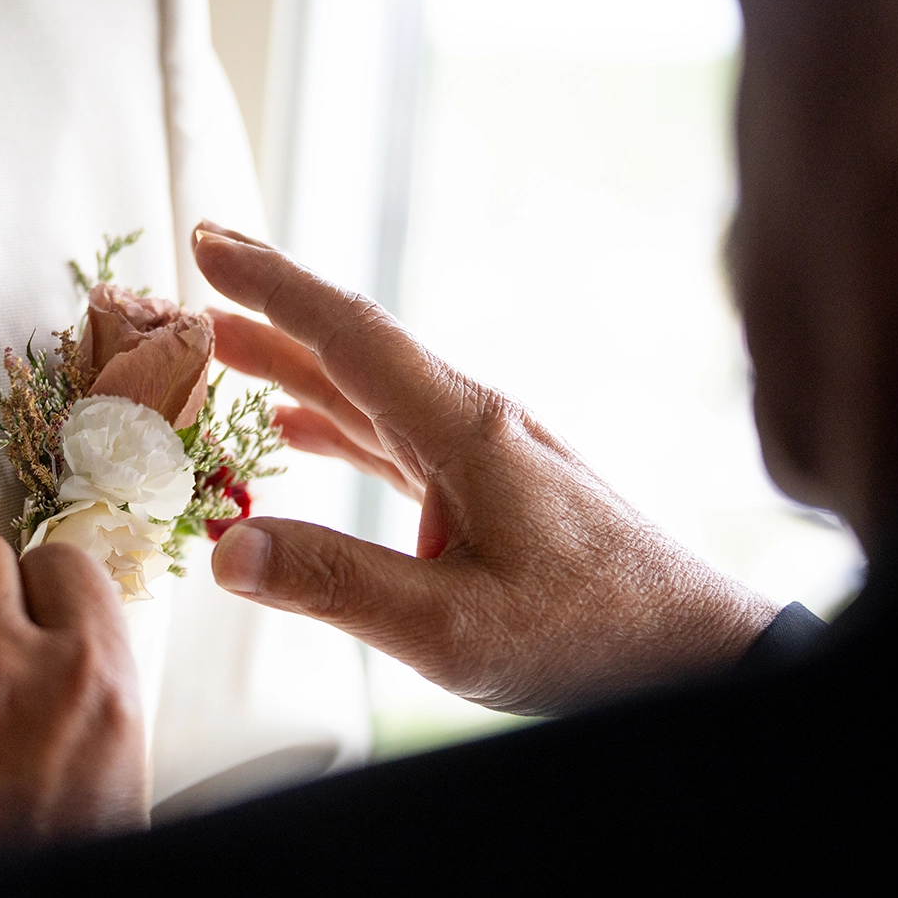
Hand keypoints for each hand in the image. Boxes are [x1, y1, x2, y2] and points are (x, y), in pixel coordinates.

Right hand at [194, 221, 778, 716]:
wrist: (696, 652)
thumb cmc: (594, 635)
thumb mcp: (454, 625)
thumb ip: (337, 584)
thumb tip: (227, 552)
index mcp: (464, 430)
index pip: (351, 335)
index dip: (272, 287)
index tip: (208, 244)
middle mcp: (472, 424)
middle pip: (353, 348)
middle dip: (271, 308)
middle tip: (200, 271)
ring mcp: (484, 456)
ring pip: (368, 393)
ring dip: (293, 367)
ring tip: (224, 350)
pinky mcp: (490, 492)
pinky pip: (392, 441)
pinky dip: (335, 426)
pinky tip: (298, 433)